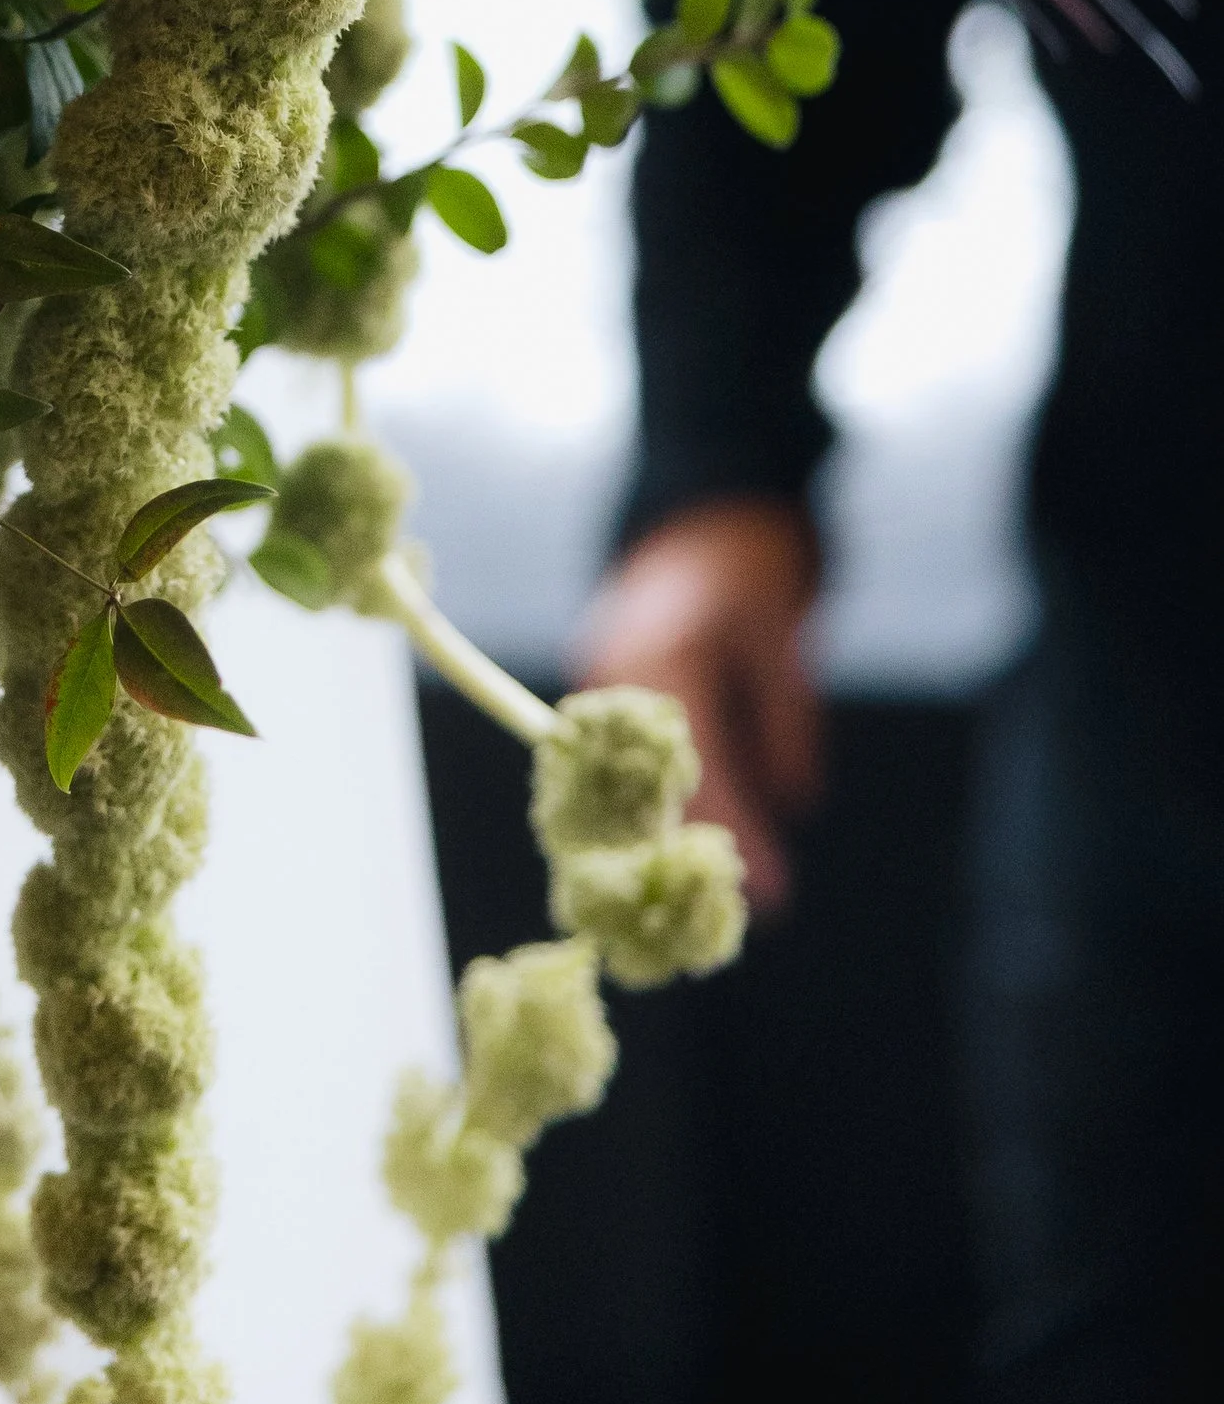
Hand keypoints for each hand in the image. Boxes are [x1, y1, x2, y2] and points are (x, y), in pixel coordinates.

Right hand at [573, 499, 822, 910]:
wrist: (705, 494)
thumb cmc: (749, 551)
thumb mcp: (782, 627)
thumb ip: (786, 712)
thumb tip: (797, 798)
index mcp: (656, 652)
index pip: (690, 763)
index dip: (727, 829)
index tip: (766, 890)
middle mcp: (615, 672)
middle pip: (644, 784)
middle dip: (692, 850)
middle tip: (754, 909)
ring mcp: (606, 679)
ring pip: (633, 777)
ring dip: (677, 833)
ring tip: (736, 894)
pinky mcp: (613, 689)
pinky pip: (632, 760)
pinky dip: (667, 804)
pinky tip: (703, 843)